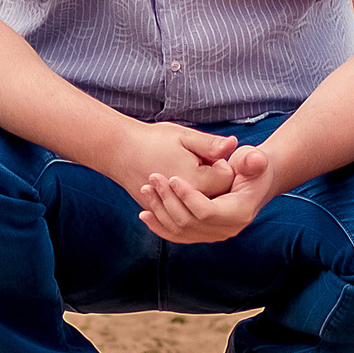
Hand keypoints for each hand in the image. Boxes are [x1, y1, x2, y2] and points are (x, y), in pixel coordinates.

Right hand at [99, 118, 239, 204]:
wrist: (119, 152)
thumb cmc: (153, 140)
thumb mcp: (185, 137)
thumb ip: (211, 144)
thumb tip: (233, 144)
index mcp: (197, 183)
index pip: (227, 177)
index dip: (219, 162)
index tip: (201, 154)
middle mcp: (186, 203)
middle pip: (219, 194)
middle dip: (213, 177)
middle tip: (194, 161)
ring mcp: (173, 212)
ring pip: (203, 206)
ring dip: (202, 190)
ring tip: (185, 171)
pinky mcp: (164, 216)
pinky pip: (186, 215)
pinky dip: (189, 202)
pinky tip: (180, 187)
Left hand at [137, 143, 275, 244]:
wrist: (250, 180)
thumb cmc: (250, 165)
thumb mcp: (252, 159)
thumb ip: (252, 160)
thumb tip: (256, 161)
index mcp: (239, 212)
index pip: (207, 212)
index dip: (187, 196)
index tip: (172, 177)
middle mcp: (227, 229)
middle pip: (190, 223)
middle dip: (168, 201)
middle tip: (153, 178)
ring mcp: (214, 235)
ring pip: (180, 231)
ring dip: (160, 212)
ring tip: (146, 189)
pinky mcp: (202, 234)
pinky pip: (178, 235)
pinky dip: (160, 226)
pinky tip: (145, 213)